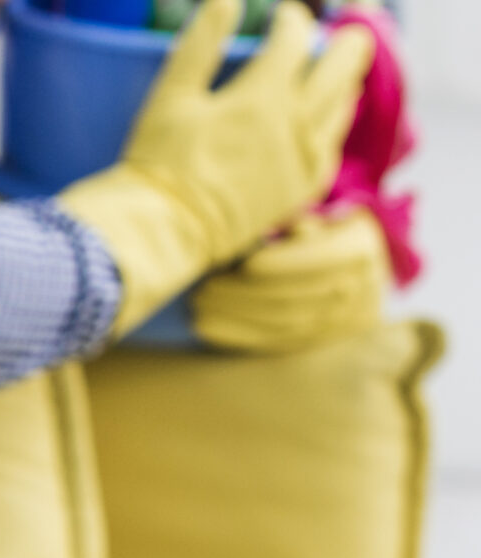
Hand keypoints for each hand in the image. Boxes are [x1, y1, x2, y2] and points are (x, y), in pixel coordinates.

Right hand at [60, 0, 372, 334]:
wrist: (167, 228)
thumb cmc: (160, 161)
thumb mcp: (170, 95)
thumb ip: (201, 42)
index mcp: (264, 95)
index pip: (295, 37)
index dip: (290, 18)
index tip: (280, 14)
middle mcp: (298, 123)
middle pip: (345, 65)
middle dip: (343, 41)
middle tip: (333, 33)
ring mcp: (308, 157)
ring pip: (345, 105)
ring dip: (340, 81)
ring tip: (325, 74)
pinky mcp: (305, 186)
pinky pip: (333, 144)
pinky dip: (331, 123)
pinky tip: (317, 121)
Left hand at [189, 208, 388, 352]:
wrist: (352, 268)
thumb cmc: (316, 229)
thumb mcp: (310, 215)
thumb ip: (287, 218)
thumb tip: (247, 225)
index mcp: (360, 246)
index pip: (322, 260)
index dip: (283, 264)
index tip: (244, 264)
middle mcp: (360, 286)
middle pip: (298, 295)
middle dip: (244, 293)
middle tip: (202, 287)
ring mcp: (343, 319)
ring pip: (286, 323)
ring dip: (236, 317)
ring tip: (197, 306)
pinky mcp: (321, 339)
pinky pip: (278, 342)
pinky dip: (238, 335)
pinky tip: (204, 328)